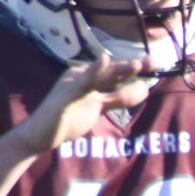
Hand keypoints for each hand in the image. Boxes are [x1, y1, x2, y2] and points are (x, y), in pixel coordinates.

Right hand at [10, 55, 153, 157]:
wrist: (40, 135)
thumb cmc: (68, 119)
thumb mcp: (100, 107)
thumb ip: (119, 98)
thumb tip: (143, 88)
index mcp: (88, 77)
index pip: (116, 72)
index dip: (135, 67)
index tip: (154, 63)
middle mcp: (81, 76)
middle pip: (111, 71)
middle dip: (132, 66)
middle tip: (153, 61)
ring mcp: (73, 84)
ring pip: (101, 76)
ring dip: (119, 69)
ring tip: (137, 64)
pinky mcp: (66, 94)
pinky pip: (82, 83)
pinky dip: (93, 71)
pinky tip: (103, 60)